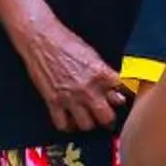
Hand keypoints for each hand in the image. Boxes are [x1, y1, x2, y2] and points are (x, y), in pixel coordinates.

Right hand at [19, 17, 129, 134]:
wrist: (42, 39)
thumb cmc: (67, 42)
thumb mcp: (94, 56)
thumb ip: (105, 74)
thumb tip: (115, 88)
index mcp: (101, 74)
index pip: (122, 95)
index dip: (123, 99)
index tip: (121, 101)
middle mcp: (87, 89)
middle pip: (107, 117)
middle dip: (108, 118)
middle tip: (106, 116)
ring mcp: (70, 97)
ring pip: (87, 125)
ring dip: (89, 123)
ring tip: (88, 118)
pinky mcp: (53, 101)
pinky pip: (62, 124)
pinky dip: (68, 125)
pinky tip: (70, 120)